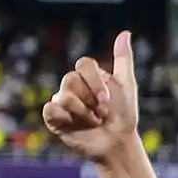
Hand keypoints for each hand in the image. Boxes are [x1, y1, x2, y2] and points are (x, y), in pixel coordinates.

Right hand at [42, 30, 140, 162]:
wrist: (118, 144)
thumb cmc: (124, 116)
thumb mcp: (127, 86)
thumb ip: (124, 60)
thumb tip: (126, 33)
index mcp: (89, 76)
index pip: (83, 63)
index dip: (94, 81)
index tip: (107, 99)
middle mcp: (74, 86)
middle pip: (70, 79)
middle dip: (90, 100)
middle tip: (102, 113)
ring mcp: (63, 101)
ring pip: (62, 95)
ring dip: (82, 112)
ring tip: (93, 122)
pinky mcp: (54, 118)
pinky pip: (50, 109)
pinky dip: (64, 117)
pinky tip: (75, 125)